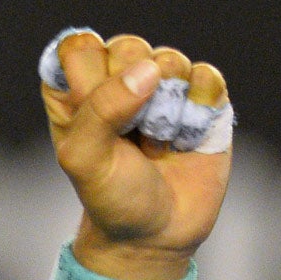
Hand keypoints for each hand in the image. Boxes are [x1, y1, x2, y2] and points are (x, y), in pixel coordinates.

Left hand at [45, 30, 231, 279]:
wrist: (158, 233)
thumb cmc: (111, 197)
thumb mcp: (85, 160)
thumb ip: (100, 109)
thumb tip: (147, 70)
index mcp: (74, 93)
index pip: (79, 48)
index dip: (91, 77)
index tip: (93, 114)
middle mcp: (116, 82)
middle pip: (127, 46)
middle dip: (129, 94)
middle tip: (128, 136)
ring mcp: (160, 87)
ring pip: (168, 58)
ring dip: (164, 107)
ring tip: (155, 144)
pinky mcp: (200, 97)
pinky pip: (206, 76)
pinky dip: (198, 109)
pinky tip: (185, 140)